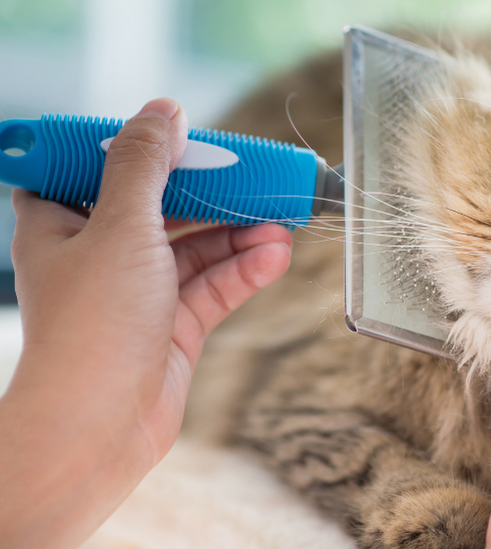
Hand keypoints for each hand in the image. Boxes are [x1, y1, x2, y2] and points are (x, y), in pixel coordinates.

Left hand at [0, 98, 292, 548]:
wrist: (100, 427)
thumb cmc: (92, 328)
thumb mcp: (120, 226)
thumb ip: (145, 165)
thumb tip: (164, 112)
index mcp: (61, 224)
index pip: (92, 168)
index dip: (135, 148)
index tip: (180, 136)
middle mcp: (98, 255)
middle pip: (160, 205)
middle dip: (208, 191)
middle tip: (252, 174)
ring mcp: (139, 292)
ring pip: (195, 246)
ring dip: (236, 232)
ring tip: (278, 220)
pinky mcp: (174, 326)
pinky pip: (214, 285)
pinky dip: (245, 268)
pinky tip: (275, 254)